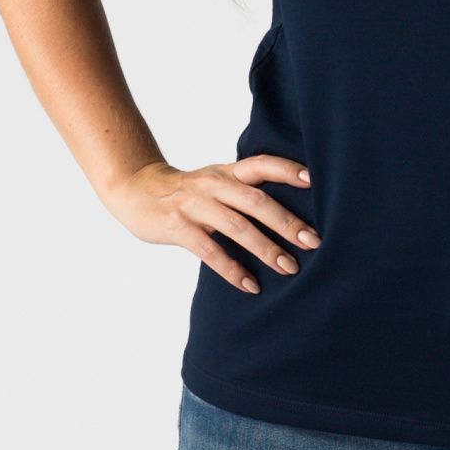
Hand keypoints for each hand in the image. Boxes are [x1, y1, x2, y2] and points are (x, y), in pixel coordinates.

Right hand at [103, 154, 320, 294]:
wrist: (135, 191)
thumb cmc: (188, 192)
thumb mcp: (216, 182)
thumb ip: (245, 191)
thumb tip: (291, 213)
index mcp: (226, 171)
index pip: (261, 164)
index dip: (287, 170)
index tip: (314, 181)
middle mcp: (213, 184)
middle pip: (255, 200)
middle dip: (286, 222)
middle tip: (314, 242)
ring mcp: (194, 205)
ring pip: (237, 226)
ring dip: (265, 248)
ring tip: (289, 268)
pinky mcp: (177, 227)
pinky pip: (209, 250)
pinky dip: (232, 269)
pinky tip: (251, 285)